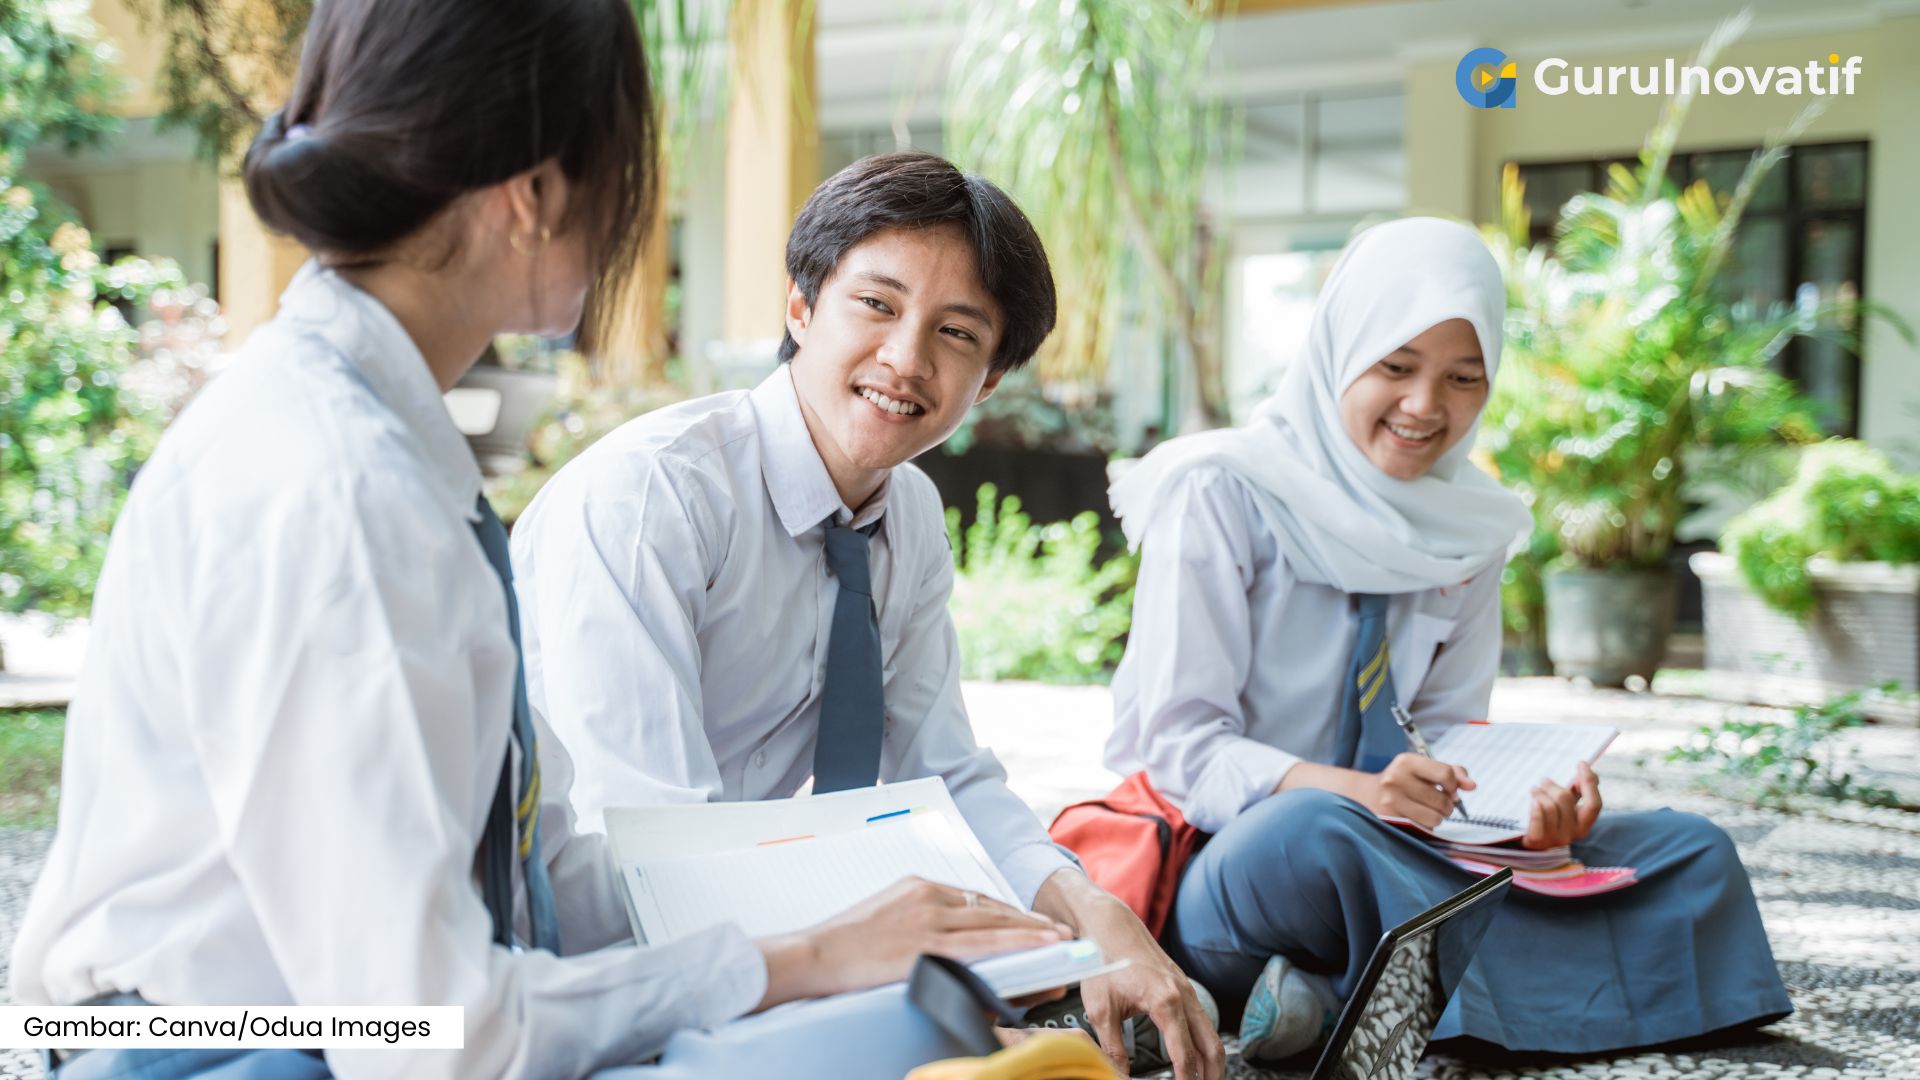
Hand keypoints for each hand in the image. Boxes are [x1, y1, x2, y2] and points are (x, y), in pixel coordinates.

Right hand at [755, 876, 1069, 1009]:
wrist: (813, 955)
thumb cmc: (843, 945)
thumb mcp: (885, 919)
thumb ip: (920, 924)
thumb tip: (949, 944)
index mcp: (918, 886)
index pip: (974, 898)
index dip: (1006, 912)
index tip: (1028, 921)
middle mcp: (928, 895)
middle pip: (990, 907)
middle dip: (1027, 921)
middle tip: (1057, 930)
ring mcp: (929, 918)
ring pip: (994, 922)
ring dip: (1032, 931)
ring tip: (1059, 939)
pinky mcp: (927, 943)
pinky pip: (983, 943)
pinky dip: (1017, 942)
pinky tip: (1039, 945)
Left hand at [1033, 869, 1224, 1079]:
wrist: (1111, 926)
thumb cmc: (1104, 960)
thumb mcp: (1101, 1010)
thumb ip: (1113, 1047)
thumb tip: (1120, 1074)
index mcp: (1165, 1001)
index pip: (1184, 1052)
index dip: (1186, 1078)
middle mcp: (1182, 994)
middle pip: (1210, 1044)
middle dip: (1213, 1072)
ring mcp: (1186, 988)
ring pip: (1210, 1031)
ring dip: (1211, 1058)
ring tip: (1206, 1078)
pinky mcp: (1182, 986)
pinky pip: (1201, 1018)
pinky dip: (1204, 1040)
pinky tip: (1196, 1052)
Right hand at [1303, 753, 1473, 829]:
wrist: (1366, 796)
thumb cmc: (1403, 781)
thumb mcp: (1423, 769)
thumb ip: (1452, 772)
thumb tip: (1471, 785)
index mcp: (1406, 761)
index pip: (1446, 773)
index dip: (1455, 785)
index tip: (1451, 790)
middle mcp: (1396, 779)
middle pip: (1443, 800)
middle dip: (1447, 805)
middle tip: (1436, 802)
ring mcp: (1391, 801)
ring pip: (1436, 818)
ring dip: (1437, 818)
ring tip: (1425, 810)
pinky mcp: (1390, 820)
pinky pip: (1424, 829)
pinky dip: (1425, 826)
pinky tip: (1414, 818)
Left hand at [1523, 761, 1602, 849]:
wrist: (1527, 843)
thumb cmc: (1549, 819)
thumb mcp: (1567, 806)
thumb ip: (1578, 791)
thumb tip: (1586, 770)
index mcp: (1583, 824)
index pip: (1594, 804)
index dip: (1589, 782)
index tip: (1581, 764)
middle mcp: (1572, 834)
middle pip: (1566, 799)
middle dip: (1553, 785)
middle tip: (1543, 780)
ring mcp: (1555, 838)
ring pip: (1549, 806)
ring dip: (1539, 793)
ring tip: (1533, 790)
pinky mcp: (1537, 841)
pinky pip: (1538, 819)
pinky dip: (1535, 808)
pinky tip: (1531, 801)